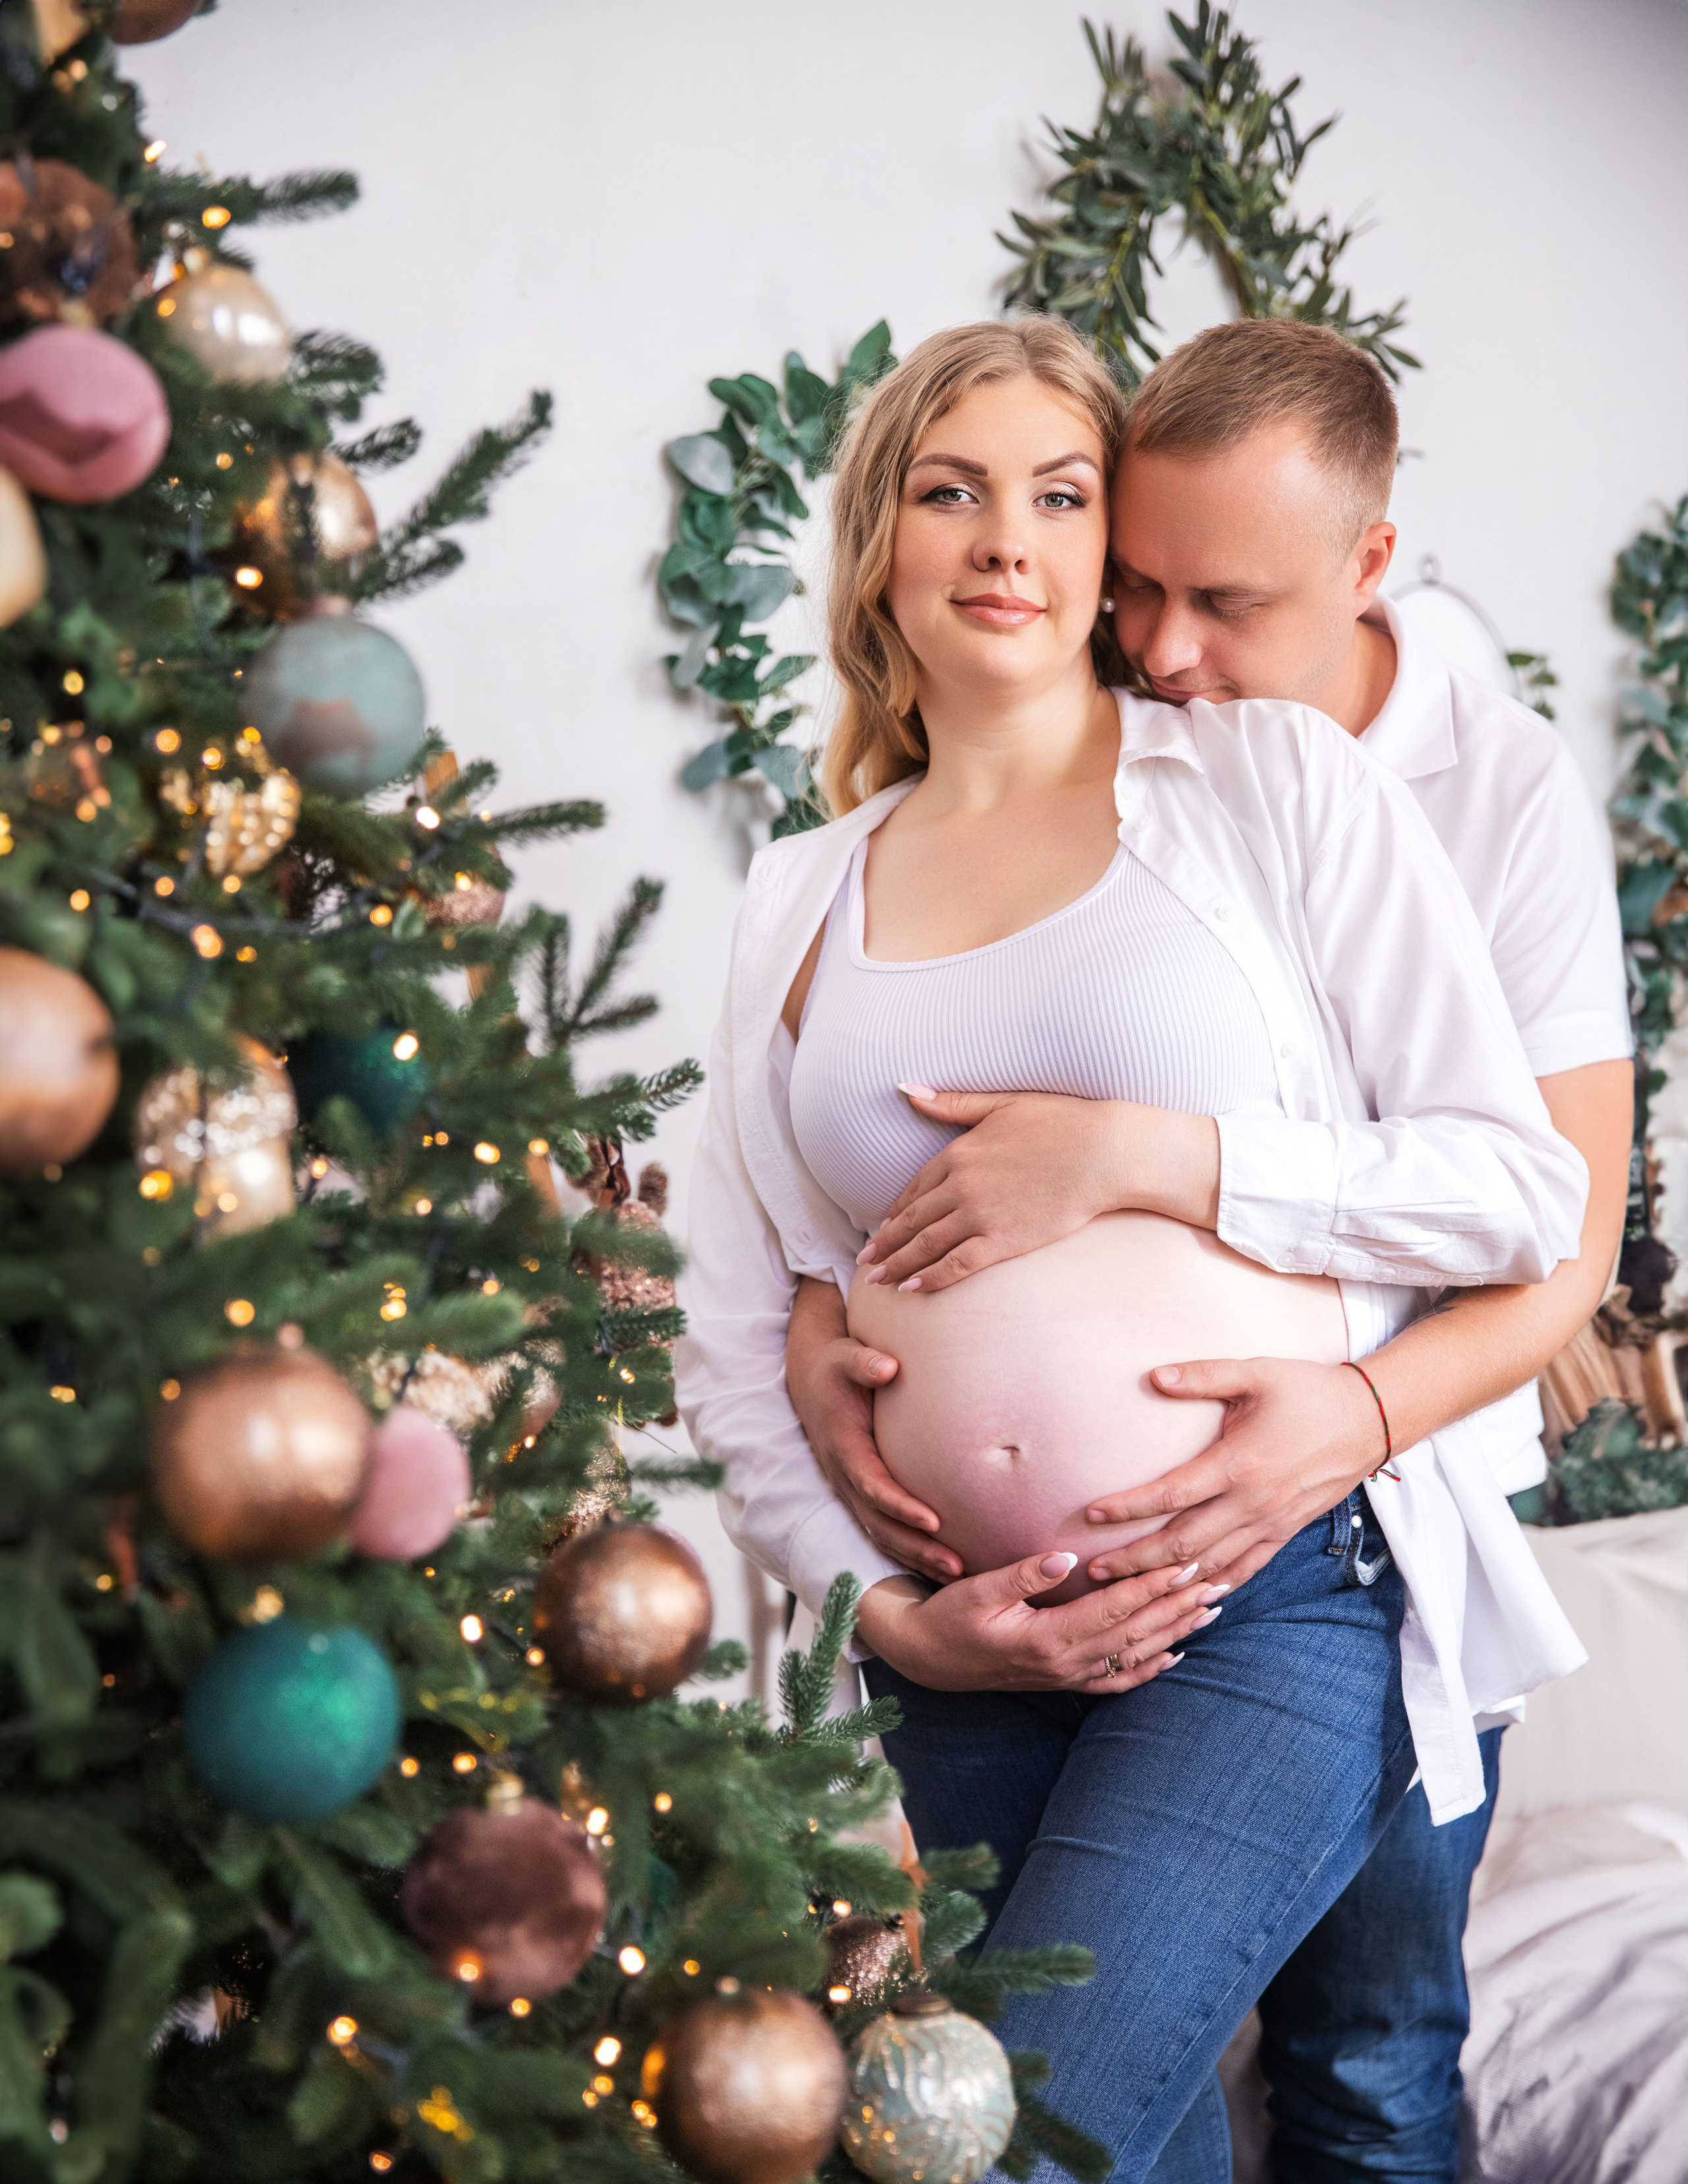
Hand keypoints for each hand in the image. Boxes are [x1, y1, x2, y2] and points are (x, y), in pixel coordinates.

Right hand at [785, 1275, 960, 1581]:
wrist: (810, 1377)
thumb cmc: (836, 1365)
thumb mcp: (845, 1356)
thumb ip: (864, 1361)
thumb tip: (887, 1366)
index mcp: (843, 1447)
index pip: (872, 1484)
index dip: (901, 1506)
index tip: (935, 1521)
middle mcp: (843, 1476)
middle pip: (879, 1523)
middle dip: (916, 1547)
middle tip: (956, 1565)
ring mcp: (849, 1489)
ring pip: (881, 1534)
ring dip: (916, 1557)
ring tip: (957, 1573)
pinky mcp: (858, 1494)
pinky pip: (883, 1530)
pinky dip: (909, 1551)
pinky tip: (940, 1564)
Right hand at [854, 1551, 1222, 1694]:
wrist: (928, 1658)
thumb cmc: (950, 1617)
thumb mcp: (978, 1590)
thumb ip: (1023, 1574)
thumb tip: (1066, 1558)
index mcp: (1047, 1639)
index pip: (1113, 1609)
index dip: (1151, 1587)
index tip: (1183, 1564)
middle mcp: (1065, 1663)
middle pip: (1135, 1633)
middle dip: (1177, 1607)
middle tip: (1216, 1582)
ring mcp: (1068, 1676)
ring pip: (1134, 1656)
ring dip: (1174, 1632)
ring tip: (1209, 1610)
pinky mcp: (1064, 1681)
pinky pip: (1116, 1680)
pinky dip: (1149, 1669)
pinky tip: (1174, 1655)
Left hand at [856, 1088, 1217, 1294]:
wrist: (1104, 1153)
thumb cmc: (1062, 1122)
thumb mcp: (1001, 1103)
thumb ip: (953, 1104)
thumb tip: (907, 1089)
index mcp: (958, 1153)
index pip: (915, 1189)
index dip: (896, 1211)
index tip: (882, 1227)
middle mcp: (961, 1186)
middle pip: (912, 1221)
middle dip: (886, 1244)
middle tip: (867, 1262)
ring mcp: (979, 1216)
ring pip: (926, 1246)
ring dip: (899, 1265)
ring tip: (880, 1281)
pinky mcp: (1002, 1241)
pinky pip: (956, 1265)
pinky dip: (930, 1279)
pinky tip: (914, 1290)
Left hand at [1081, 1357, 1385, 1588]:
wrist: (1370, 1418)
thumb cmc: (1307, 1391)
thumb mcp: (1255, 1371)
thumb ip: (1202, 1375)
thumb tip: (1153, 1376)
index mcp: (1237, 1464)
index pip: (1169, 1496)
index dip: (1127, 1508)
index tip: (1091, 1516)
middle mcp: (1251, 1502)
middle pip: (1182, 1545)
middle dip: (1135, 1561)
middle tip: (1095, 1571)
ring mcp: (1270, 1523)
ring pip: (1211, 1565)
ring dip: (1167, 1582)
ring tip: (1129, 1592)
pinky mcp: (1286, 1531)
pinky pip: (1247, 1569)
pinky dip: (1217, 1587)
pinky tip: (1192, 1599)